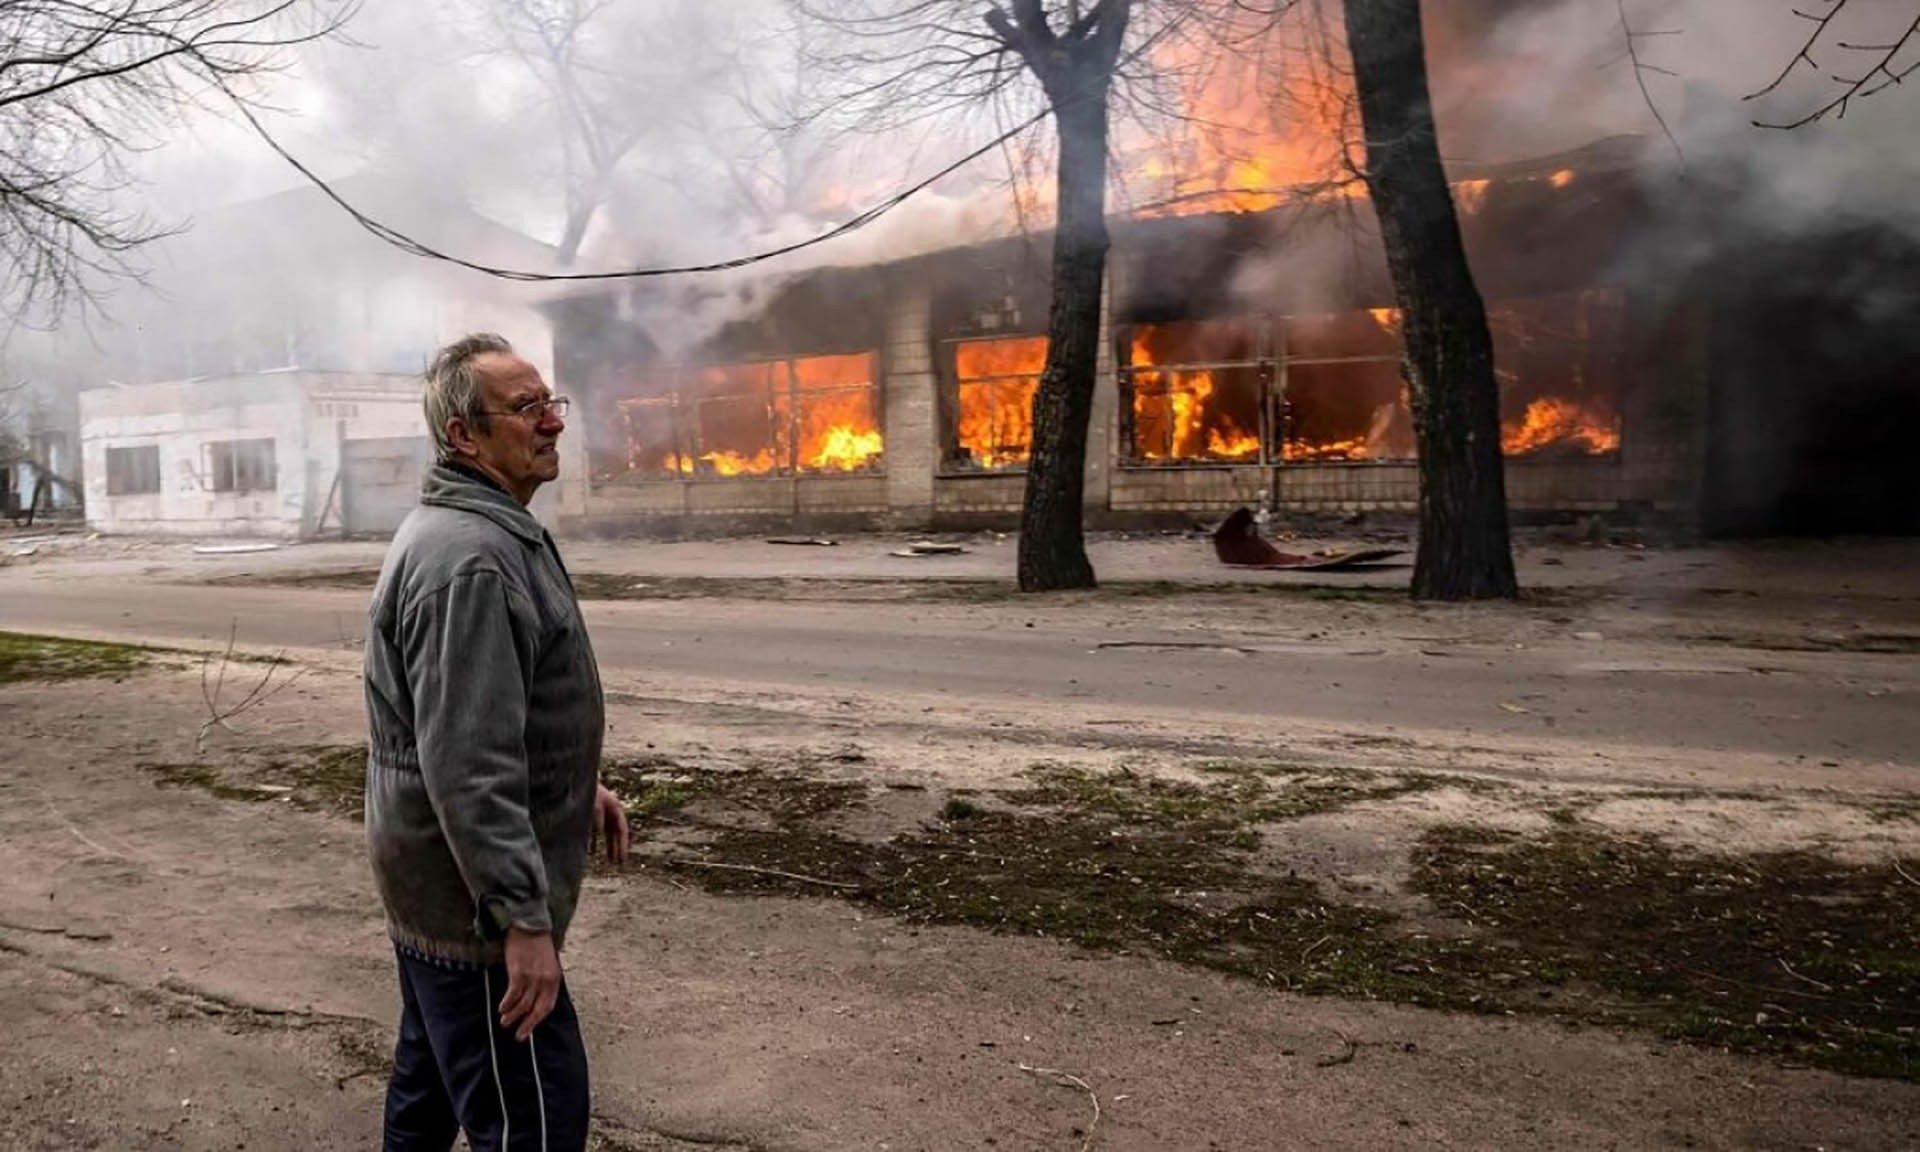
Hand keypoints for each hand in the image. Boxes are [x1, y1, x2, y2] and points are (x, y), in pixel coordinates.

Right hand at [499, 927, 560, 1042]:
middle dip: (527, 1025)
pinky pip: (512, 995)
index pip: (548, 1006)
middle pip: (536, 1009)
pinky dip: (506, 1004)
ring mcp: (532, 977)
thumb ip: (545, 981)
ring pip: (523, 1005)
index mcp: (554, 979)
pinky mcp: (518, 972)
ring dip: (513, 1016)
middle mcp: (545, 980)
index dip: (538, 1020)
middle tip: (518, 1036)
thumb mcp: (548, 964)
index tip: (529, 1030)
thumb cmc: (537, 945)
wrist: (529, 926)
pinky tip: (501, 1008)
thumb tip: (536, 999)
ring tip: (505, 1022)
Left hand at [590, 782, 629, 864]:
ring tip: (610, 861)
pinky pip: (596, 832)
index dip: (622, 845)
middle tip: (619, 864)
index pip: (622, 830)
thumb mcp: (594, 802)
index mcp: (615, 807)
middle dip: (618, 848)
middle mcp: (610, 811)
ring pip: (608, 834)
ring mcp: (601, 813)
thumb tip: (600, 832)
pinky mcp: (591, 815)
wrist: (576, 778)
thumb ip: (597, 817)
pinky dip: (595, 842)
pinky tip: (593, 852)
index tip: (622, 858)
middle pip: (616, 833)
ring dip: (609, 847)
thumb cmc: (587, 789)